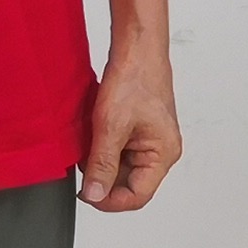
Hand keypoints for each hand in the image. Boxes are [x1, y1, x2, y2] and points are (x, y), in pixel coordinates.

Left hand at [81, 42, 181, 211]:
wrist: (137, 48)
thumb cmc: (136, 78)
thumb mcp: (112, 126)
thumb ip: (102, 164)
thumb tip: (94, 194)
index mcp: (163, 154)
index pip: (137, 196)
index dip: (109, 200)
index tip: (85, 192)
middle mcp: (160, 151)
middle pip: (128, 184)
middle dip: (103, 177)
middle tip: (83, 163)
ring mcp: (148, 141)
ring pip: (119, 168)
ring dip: (100, 161)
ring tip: (89, 142)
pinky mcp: (137, 131)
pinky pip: (117, 152)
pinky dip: (101, 148)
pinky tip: (92, 134)